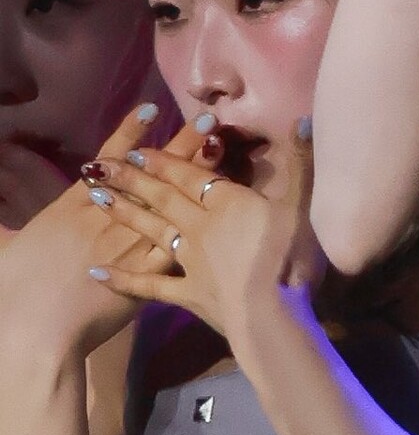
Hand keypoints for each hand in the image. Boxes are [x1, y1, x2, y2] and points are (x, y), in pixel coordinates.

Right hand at [0, 107, 204, 364]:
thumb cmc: (14, 290)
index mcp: (72, 206)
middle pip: (151, 174)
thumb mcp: (5, 248)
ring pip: (171, 201)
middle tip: (208, 117)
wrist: (34, 331)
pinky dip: (199, 224)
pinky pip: (177, 242)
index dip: (130, 132)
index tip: (151, 107)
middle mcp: (106, 217)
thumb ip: (3, 227)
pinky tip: (221, 208)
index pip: (108, 160)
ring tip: (219, 146)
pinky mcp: (144, 275)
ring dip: (197, 174)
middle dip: (179, 144)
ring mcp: (128, 244)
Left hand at [86, 120, 324, 355]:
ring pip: (153, 231)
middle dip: (134, 179)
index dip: (165, 162)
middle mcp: (200, 226)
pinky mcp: (187, 295)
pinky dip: (125, 280)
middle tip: (102, 166)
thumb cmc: (291, 256)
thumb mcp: (304, 205)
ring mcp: (190, 262)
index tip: (136, 150)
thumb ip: (301, 163)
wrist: (272, 315)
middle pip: (164, 198)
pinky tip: (99, 273)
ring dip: (126, 214)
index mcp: (228, 203)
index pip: (191, 176)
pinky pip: (151, 286)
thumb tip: (303, 119)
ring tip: (97, 198)